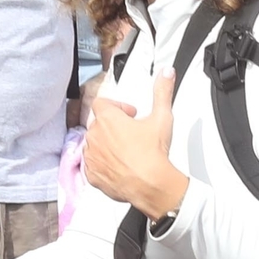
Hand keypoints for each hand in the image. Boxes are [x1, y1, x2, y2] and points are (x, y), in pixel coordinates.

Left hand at [82, 71, 186, 218]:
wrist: (149, 184)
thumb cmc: (152, 154)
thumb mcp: (162, 117)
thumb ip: (162, 92)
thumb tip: (167, 73)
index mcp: (108, 119)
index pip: (102, 103)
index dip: (116, 106)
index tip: (129, 114)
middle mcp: (95, 136)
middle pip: (98, 124)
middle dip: (112, 126)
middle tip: (130, 133)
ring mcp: (91, 156)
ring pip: (94, 144)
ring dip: (106, 144)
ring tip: (126, 150)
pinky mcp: (92, 174)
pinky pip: (93, 165)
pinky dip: (103, 163)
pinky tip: (119, 166)